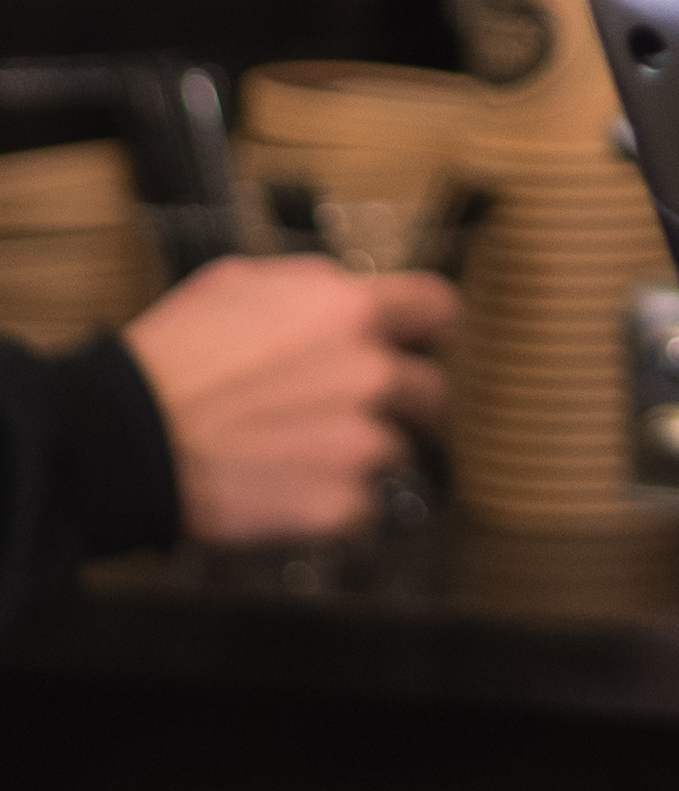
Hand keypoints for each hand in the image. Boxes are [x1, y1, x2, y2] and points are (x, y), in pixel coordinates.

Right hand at [122, 255, 457, 547]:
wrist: (125, 440)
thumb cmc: (172, 356)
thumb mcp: (243, 282)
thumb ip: (314, 284)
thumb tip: (344, 289)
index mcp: (355, 311)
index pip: (440, 308)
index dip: (429, 328)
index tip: (419, 343)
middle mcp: (373, 374)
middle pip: (432, 390)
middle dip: (404, 402)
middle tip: (357, 414)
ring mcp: (361, 444)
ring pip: (397, 452)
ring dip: (364, 456)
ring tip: (305, 459)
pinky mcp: (339, 504)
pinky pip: (365, 508)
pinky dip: (336, 507)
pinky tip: (291, 494)